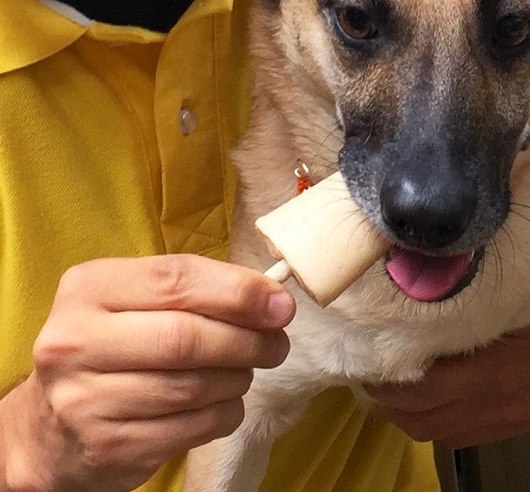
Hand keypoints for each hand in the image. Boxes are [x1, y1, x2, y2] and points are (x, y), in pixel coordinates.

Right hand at [0, 255, 293, 491]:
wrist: (53, 425)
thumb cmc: (117, 347)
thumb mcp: (141, 302)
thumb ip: (202, 291)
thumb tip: (275, 302)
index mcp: (89, 288)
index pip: (176, 279)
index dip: (239, 292)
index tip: (281, 305)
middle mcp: (76, 341)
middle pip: (186, 337)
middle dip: (247, 341)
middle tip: (276, 344)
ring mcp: (85, 399)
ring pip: (194, 387)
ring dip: (237, 379)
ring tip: (243, 372)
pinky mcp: (108, 446)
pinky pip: (193, 427)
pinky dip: (225, 413)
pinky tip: (223, 403)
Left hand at [365, 315, 529, 448]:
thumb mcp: (518, 294)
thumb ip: (470, 304)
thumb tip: (418, 300)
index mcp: (496, 371)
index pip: (418, 389)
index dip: (383, 377)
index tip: (365, 353)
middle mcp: (502, 404)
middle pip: (419, 418)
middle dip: (387, 398)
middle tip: (369, 367)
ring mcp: (516, 418)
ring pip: (439, 432)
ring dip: (411, 412)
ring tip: (397, 380)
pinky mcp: (528, 422)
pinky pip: (468, 434)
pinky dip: (443, 418)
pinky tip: (439, 392)